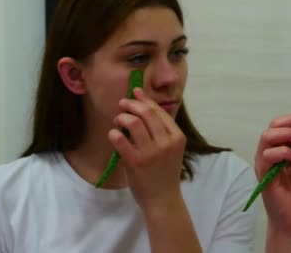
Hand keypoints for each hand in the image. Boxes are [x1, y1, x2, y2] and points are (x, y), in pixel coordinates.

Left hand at [108, 88, 185, 212]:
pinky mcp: (136, 162)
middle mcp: (166, 142)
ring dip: (122, 117)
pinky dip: (114, 133)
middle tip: (122, 104)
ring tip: (118, 120)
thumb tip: (143, 108)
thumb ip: (161, 131)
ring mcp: (151, 152)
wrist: (162, 199)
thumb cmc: (165, 173)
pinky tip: (113, 134)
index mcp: (177, 137)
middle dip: (132, 104)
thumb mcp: (171, 149)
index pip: (159, 111)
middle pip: (146, 113)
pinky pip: (121, 140)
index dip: (145, 99)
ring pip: (134, 123)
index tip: (135, 92)